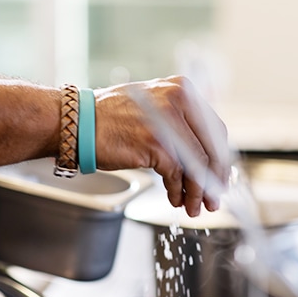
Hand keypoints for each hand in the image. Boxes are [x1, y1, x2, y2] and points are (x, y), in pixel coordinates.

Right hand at [93, 75, 228, 215]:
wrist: (77, 122)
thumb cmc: (112, 118)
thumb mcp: (156, 108)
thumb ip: (183, 125)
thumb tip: (209, 160)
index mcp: (183, 90)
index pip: (215, 130)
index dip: (220, 159)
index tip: (220, 178)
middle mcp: (179, 100)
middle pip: (211, 149)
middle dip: (215, 179)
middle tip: (214, 199)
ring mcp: (168, 121)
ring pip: (197, 165)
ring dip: (197, 191)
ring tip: (194, 206)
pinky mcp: (156, 143)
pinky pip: (177, 174)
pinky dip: (178, 191)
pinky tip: (175, 198)